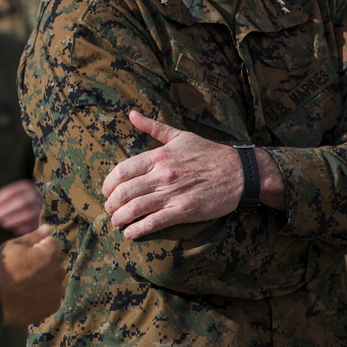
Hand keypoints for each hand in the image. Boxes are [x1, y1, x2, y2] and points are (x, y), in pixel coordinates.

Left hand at [0, 180, 42, 234]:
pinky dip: (24, 227)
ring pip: (28, 213)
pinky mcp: (46, 220)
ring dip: (14, 219)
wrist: (46, 211)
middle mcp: (37, 195)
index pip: (11, 192)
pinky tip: (14, 229)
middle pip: (20, 201)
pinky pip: (35, 224)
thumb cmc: (22, 205)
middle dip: (5, 209)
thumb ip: (2, 201)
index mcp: (27, 187)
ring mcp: (43, 208)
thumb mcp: (14, 197)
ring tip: (3, 223)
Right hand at [0, 224, 64, 326]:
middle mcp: (58, 272)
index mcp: (50, 254)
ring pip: (53, 280)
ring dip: (44, 280)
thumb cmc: (0, 270)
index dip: (38, 245)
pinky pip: (51, 296)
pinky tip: (27, 296)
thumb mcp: (12, 246)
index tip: (25, 254)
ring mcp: (56, 291)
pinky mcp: (52, 307)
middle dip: (43, 263)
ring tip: (23, 286)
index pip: (53, 243)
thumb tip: (47, 228)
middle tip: (22, 270)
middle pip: (54, 262)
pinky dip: (42, 296)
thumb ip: (33, 237)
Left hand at [101, 110, 242, 238]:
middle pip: (124, 192)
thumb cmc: (208, 153)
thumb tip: (131, 113)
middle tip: (109, 209)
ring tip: (116, 222)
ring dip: (120, 218)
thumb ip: (152, 127)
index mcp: (158, 156)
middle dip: (111, 203)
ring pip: (135, 208)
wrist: (240, 172)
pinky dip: (138, 229)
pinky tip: (130, 233)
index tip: (107, 191)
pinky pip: (154, 222)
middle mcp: (162, 175)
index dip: (108, 184)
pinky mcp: (184, 211)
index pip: (121, 171)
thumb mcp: (179, 135)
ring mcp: (172, 193)